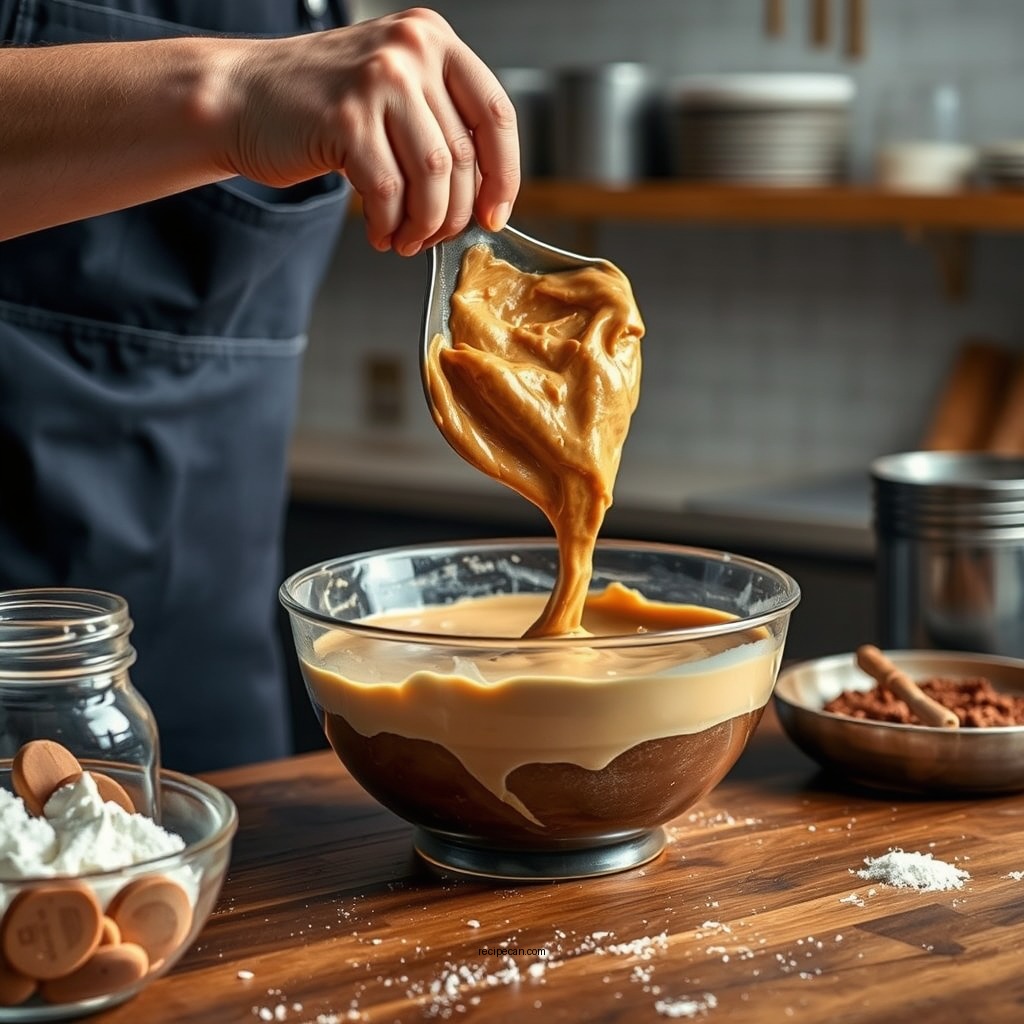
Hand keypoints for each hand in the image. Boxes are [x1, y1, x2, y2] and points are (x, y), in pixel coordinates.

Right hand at [226, 7, 520, 255]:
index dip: (504, 177)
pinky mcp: (346, 118)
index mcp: (432, 40)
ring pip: (432, 177)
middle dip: (453, 214)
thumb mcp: (393, 91)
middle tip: (434, 238)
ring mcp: (378, 80)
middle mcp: (410, 51)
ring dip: (423, 224)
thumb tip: (484, 196)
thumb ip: (438, 123)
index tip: (494, 216)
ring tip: (406, 239)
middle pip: (463, 157)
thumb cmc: (320, 105)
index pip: (496, 115)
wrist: (241, 96)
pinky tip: (380, 232)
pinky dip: (389, 224)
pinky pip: (389, 191)